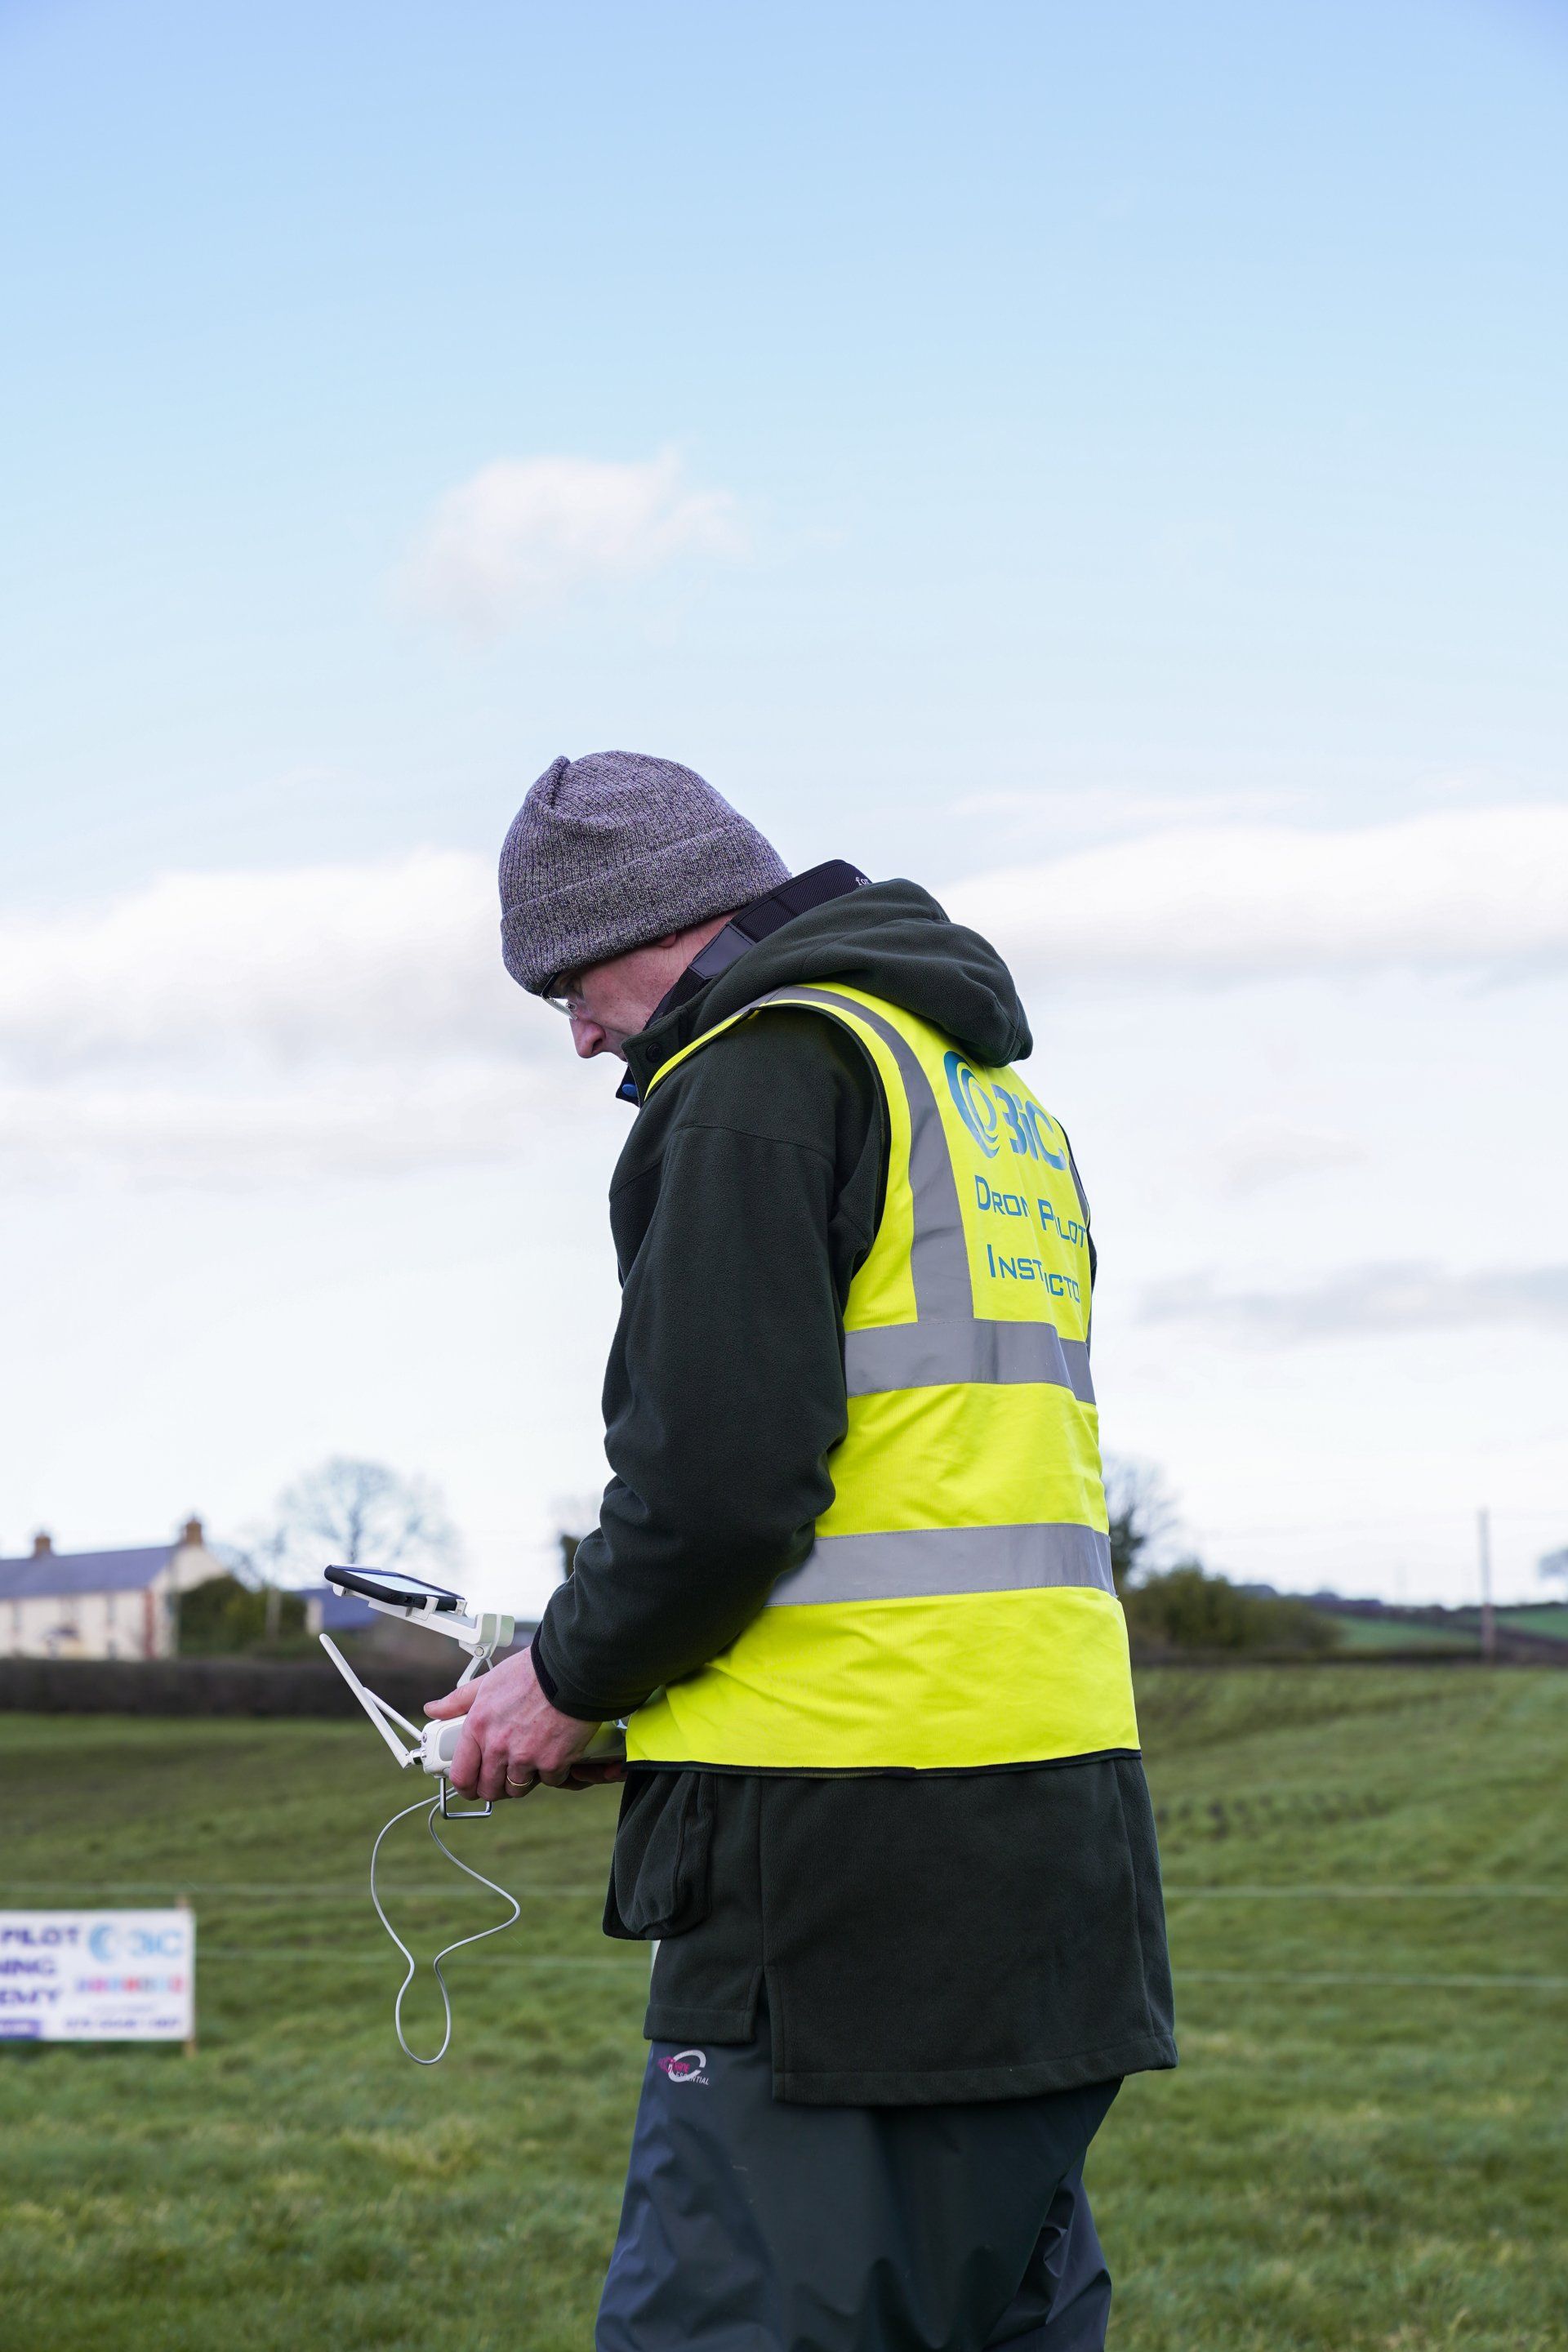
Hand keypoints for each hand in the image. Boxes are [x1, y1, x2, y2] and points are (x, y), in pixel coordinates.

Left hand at [424, 1649, 620, 1800]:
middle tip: (503, 1775)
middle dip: (495, 1787)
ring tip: (529, 1762)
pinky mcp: (553, 1762)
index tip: (472, 1786)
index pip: (461, 1776)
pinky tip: (554, 1753)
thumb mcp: (487, 1682)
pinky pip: (549, 1781)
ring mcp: (526, 1757)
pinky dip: (552, 1772)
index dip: (465, 1787)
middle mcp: (498, 1746)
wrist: (570, 1668)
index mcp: (478, 1728)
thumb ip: (458, 1701)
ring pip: (517, 1789)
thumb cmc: (531, 1672)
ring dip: (522, 1780)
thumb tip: (433, 1709)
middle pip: (489, 1789)